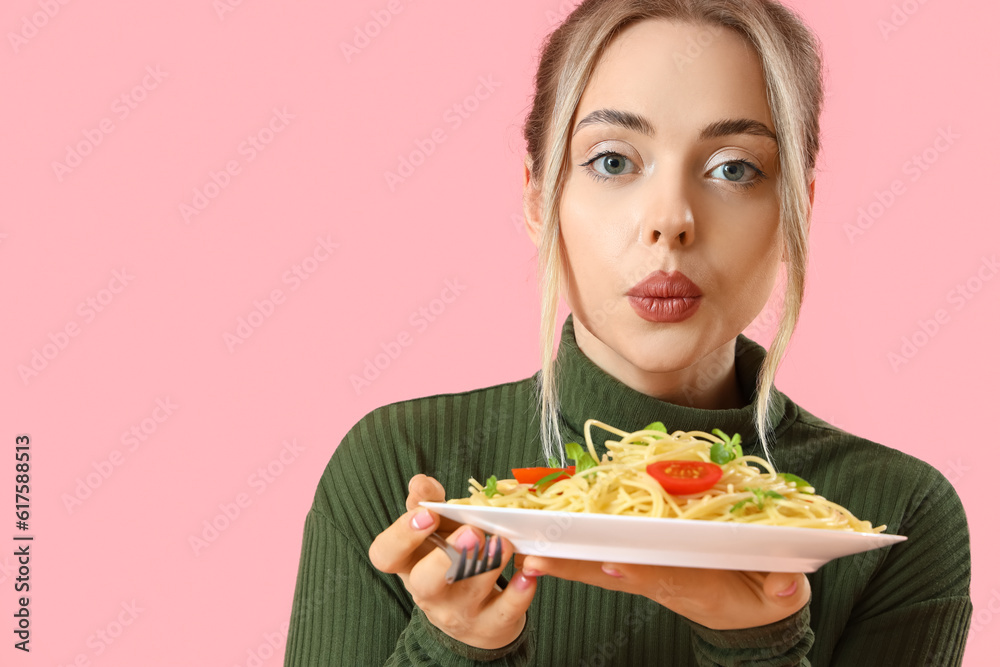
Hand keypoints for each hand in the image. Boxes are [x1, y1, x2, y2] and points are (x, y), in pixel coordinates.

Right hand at [369, 474, 539, 648]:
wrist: (472, 618)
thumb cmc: (449, 562)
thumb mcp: (435, 534)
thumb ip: (427, 504)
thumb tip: (420, 482)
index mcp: (408, 565)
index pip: (386, 555)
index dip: (403, 535)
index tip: (428, 513)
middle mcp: (428, 593)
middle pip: (426, 582)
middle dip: (449, 556)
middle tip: (472, 532)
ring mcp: (460, 613)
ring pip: (471, 593)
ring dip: (490, 564)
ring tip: (504, 542)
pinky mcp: (491, 626)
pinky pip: (505, 611)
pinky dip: (519, 592)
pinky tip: (527, 573)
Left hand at [520, 554, 809, 630]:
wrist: (748, 615)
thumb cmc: (763, 598)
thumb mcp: (780, 597)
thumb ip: (783, 590)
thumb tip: (787, 582)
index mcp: (694, 586)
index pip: (662, 577)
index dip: (639, 571)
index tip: (612, 564)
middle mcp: (661, 577)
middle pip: (613, 570)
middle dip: (575, 566)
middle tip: (535, 559)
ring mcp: (647, 570)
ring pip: (599, 562)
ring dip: (562, 556)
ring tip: (523, 548)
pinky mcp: (642, 561)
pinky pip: (601, 552)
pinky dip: (572, 543)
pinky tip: (542, 533)